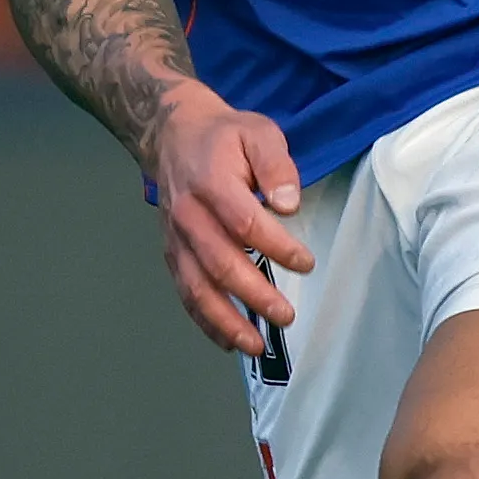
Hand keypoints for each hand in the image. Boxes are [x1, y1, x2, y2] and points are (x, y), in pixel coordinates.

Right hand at [146, 82, 312, 351]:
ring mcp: (176, 237)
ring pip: (197, 286)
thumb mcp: (257, 133)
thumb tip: (288, 205)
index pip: (245, 223)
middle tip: (286, 315)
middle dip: (254, 295)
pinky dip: (205, 320)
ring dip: (225, 320)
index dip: (277, 247)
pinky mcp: (172, 252)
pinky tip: (229, 341)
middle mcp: (188, 215)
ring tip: (256, 345)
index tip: (306, 263)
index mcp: (211, 183)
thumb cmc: (224, 137)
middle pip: (220, 263)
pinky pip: (185, 291)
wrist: (172, 134)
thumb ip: (276, 165)